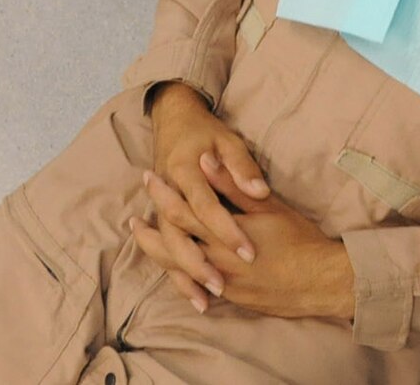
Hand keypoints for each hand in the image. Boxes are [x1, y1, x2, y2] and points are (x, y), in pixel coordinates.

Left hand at [134, 160, 354, 320]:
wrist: (319, 281)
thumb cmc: (299, 239)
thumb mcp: (269, 207)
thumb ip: (234, 185)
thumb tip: (207, 162)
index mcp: (224, 234)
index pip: (183, 210)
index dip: (163, 194)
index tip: (150, 179)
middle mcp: (215, 261)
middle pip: (170, 245)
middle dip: (149, 230)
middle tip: (132, 219)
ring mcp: (220, 283)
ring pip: (177, 269)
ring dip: (158, 254)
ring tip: (144, 241)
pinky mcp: (229, 298)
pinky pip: (194, 286)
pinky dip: (178, 275)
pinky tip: (173, 268)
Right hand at [147, 81, 271, 293]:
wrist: (172, 120)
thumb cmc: (206, 131)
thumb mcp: (228, 140)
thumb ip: (241, 167)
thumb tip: (259, 190)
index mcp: (185, 171)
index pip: (206, 207)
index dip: (226, 230)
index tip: (248, 251)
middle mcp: (169, 194)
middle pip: (179, 236)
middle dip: (200, 264)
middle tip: (224, 286)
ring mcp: (161, 207)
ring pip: (168, 249)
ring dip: (185, 275)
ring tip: (206, 299)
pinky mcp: (162, 217)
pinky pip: (165, 251)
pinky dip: (176, 273)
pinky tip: (192, 295)